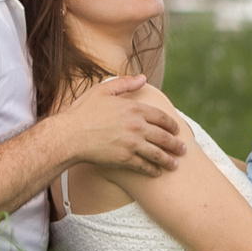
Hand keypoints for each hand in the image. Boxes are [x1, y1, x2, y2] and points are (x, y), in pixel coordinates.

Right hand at [56, 74, 183, 175]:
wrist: (69, 136)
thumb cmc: (83, 112)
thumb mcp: (103, 90)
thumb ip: (125, 83)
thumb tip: (143, 77)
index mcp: (134, 108)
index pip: (161, 117)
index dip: (172, 125)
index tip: (177, 130)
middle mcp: (136, 126)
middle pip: (164, 137)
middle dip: (176, 144)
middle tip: (183, 149)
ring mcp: (132, 143)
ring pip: (157, 153)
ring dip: (168, 159)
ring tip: (175, 164)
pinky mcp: (124, 159)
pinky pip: (144, 166)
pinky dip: (153, 170)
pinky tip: (157, 173)